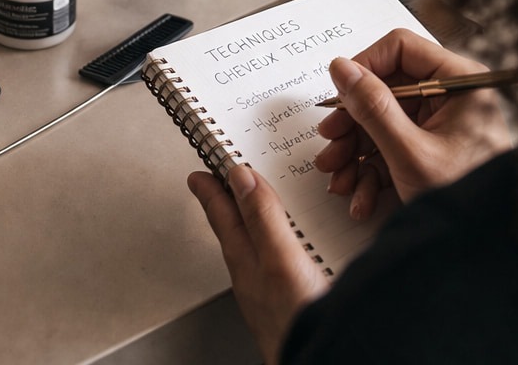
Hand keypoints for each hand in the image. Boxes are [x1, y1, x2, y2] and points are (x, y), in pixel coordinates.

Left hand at [189, 164, 328, 364]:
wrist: (319, 362)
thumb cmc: (295, 322)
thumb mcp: (280, 259)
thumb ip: (262, 218)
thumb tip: (240, 176)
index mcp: (244, 259)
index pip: (221, 214)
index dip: (211, 188)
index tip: (197, 172)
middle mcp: (252, 275)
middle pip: (232, 230)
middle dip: (225, 202)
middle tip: (215, 182)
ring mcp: (267, 291)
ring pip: (250, 246)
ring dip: (248, 221)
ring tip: (245, 206)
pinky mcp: (287, 301)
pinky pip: (271, 262)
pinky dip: (271, 243)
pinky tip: (283, 248)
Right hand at [313, 29, 511, 220]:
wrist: (490, 253)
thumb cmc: (466, 199)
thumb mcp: (410, 153)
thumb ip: (373, 107)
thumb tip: (342, 68)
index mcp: (459, 82)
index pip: (400, 49)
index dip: (364, 67)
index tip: (339, 93)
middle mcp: (452, 97)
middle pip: (387, 89)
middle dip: (353, 123)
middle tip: (330, 142)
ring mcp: (442, 126)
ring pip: (384, 121)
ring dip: (356, 152)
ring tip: (339, 179)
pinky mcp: (434, 151)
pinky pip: (394, 147)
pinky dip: (373, 171)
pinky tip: (361, 197)